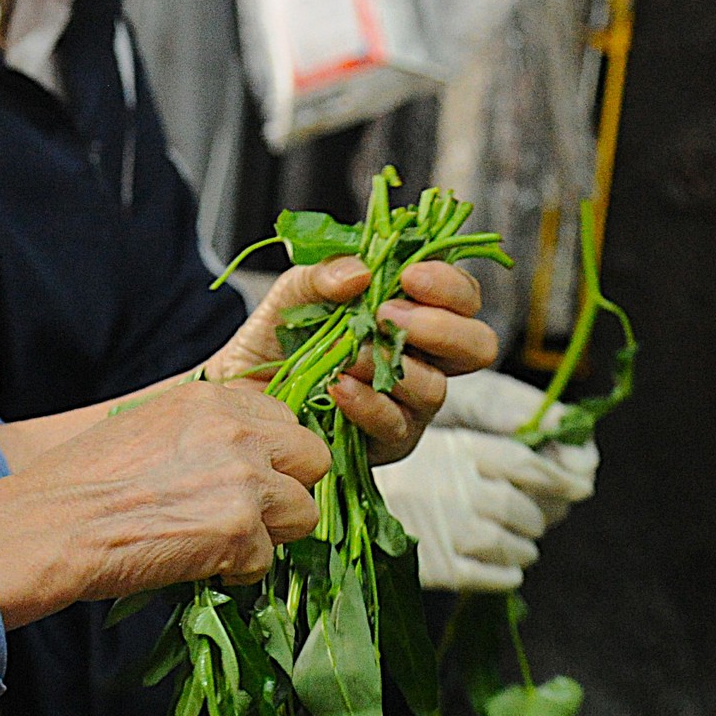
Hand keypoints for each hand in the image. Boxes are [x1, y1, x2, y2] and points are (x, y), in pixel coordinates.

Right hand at [0, 381, 330, 628]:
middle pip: (312, 458)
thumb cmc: (81, 484)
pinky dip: (237, 570)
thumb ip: (204, 432)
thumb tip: (243, 456)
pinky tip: (195, 563)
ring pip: (304, 511)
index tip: (245, 478)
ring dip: (270, 533)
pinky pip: (267, 559)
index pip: (284, 419)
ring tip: (220, 543)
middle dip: (287, 489)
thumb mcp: (148, 428)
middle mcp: (235, 430)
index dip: (271, 456)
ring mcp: (243, 479)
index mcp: (211, 399)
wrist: (49, 526)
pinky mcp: (239, 530)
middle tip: (246, 514)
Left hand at [201, 256, 499, 465]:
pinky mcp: (386, 443)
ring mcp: (410, 404)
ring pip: (435, 389)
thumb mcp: (292, 294)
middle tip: (387, 316)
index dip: (450, 286)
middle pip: (477, 347)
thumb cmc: (277, 338)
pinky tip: (337, 387)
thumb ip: (323, 274)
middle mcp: (424, 359)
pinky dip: (367, 403)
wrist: (238, 390)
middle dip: (440, 328)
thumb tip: (360, 273)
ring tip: (347, 354)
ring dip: (389, 365)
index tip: (411, 276)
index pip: (463, 298)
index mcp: (414, 314)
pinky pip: (395, 426)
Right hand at [372, 378, 601, 591]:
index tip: (576, 483)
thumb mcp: (429, 444)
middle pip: (527, 509)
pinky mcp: (443, 570)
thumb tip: (555, 465)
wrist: (333, 510)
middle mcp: (458, 490)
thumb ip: (481, 448)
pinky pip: (498, 577)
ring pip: (517, 545)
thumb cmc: (383, 473)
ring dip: (523, 545)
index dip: (558, 476)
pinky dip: (507, 572)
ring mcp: (451, 532)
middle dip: (537, 516)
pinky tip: (500, 565)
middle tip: (532, 516)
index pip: (526, 465)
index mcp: (455, 452)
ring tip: (513, 541)